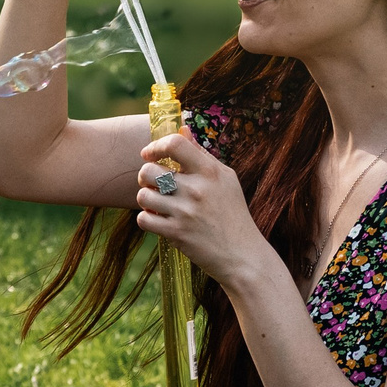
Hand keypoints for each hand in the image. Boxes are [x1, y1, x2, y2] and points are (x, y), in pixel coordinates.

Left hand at [135, 129, 275, 287]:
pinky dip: (147, 219)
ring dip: (146, 199)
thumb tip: (182, 130)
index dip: (156, 146)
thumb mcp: (226, 180)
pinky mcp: (176, 233)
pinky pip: (143, 219)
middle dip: (146, 177)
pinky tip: (158, 220)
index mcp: (211, 172)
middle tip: (155, 185)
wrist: (243, 255)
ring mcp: (186, 212)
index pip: (175, 144)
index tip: (150, 154)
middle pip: (149, 170)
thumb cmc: (233, 214)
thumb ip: (202, 155)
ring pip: (143, 195)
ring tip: (158, 204)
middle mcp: (197, 189)